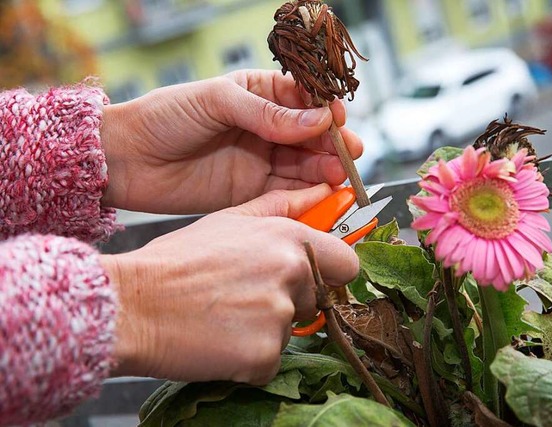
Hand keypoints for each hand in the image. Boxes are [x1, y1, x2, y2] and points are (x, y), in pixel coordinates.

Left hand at [100, 70, 362, 213]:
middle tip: (348, 154)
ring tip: (341, 174)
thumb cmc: (165, 116)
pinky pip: (288, 192)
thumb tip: (318, 119)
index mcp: (259, 94)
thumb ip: (267, 113)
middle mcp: (266, 127)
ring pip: (305, 165)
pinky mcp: (252, 191)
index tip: (337, 121)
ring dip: (326, 169)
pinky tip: (324, 192)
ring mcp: (261, 159)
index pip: (305, 99)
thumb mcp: (217, 101)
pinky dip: (309, 193)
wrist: (128, 159)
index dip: (325, 110)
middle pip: (312, 136)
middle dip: (333, 144)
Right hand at [102, 185, 358, 383]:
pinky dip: (249, 358)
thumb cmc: (176, 261)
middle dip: (290, 303)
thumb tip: (321, 192)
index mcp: (289, 239)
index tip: (313, 282)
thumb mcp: (228, 220)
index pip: (347, 265)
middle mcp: (291, 273)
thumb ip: (280, 206)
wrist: (132, 304)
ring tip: (225, 317)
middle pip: (317, 301)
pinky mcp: (263, 354)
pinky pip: (269, 361)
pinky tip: (218, 340)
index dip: (329, 276)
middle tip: (244, 298)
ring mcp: (279, 316)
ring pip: (291, 332)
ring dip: (265, 331)